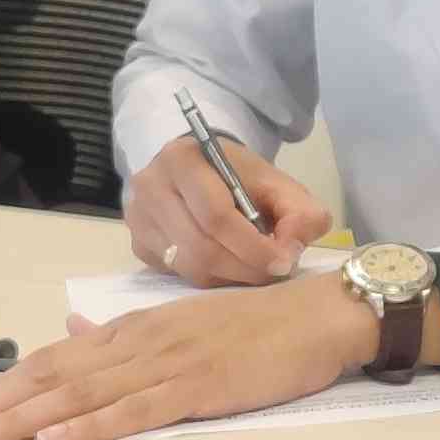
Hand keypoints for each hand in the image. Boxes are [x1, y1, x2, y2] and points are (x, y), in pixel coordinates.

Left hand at [0, 274, 372, 439]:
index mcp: (131, 329)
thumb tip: (74, 331)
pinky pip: (132, 411)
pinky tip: (55, 438)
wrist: (316, 315)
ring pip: (79, 394)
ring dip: (21, 418)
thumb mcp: (179, 321)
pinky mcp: (196, 388)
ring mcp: (165, 364)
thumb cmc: (256, 325)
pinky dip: (89, 425)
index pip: (51, 359)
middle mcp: (137, 343)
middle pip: (50, 376)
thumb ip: (123, 332)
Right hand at [126, 129, 328, 287]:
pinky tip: (230, 266)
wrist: (203, 170)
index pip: (216, 215)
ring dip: (230, 277)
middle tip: (274, 272)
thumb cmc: (241, 178)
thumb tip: (292, 249)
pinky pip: (178, 275)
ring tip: (256, 269)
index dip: (253, 247)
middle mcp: (150, 187)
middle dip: (245, 267)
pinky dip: (211, 279)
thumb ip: (300, 212)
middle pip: (200, 247)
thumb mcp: (279, 184)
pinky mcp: (138, 245)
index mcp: (183, 160)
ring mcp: (139, 219)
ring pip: (189, 267)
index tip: (283, 261)